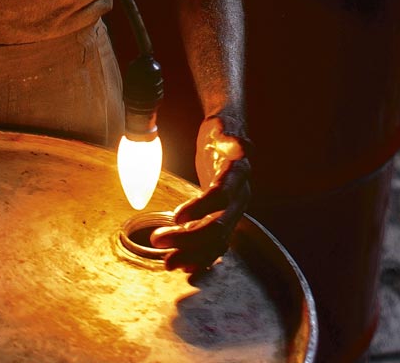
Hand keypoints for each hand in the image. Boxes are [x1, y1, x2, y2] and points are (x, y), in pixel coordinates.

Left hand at [151, 116, 250, 271]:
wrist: (230, 138)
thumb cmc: (222, 132)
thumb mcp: (224, 130)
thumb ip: (229, 138)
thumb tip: (241, 145)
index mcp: (239, 174)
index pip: (222, 194)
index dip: (201, 207)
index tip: (176, 216)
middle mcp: (240, 197)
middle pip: (218, 225)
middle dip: (190, 238)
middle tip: (158, 241)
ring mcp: (233, 212)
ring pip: (217, 241)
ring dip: (193, 254)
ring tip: (168, 263)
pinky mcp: (224, 219)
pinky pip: (216, 245)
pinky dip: (202, 258)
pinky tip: (186, 268)